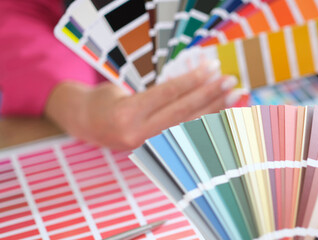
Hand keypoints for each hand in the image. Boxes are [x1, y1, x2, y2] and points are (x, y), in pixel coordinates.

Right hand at [45, 60, 245, 149]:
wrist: (84, 125)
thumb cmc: (105, 100)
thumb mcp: (123, 91)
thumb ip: (157, 93)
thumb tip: (197, 84)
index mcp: (127, 113)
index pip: (168, 94)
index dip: (193, 80)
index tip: (214, 67)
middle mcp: (137, 133)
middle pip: (183, 112)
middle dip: (210, 95)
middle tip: (231, 80)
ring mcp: (148, 146)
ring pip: (188, 127)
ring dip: (214, 110)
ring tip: (234, 95)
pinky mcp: (156, 153)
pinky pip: (186, 136)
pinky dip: (206, 124)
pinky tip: (222, 113)